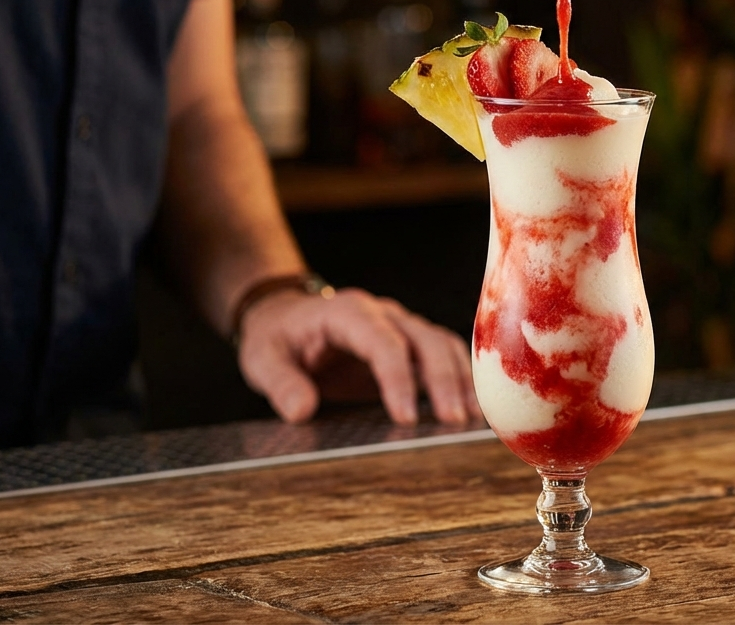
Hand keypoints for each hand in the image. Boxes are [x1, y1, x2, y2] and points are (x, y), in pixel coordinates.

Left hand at [237, 286, 479, 424]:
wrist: (286, 317)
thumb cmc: (277, 337)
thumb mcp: (262, 357)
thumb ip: (280, 382)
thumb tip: (301, 410)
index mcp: (348, 313)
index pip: (382, 342)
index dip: (397, 378)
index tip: (404, 417)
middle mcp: (384, 315)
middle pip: (426, 341)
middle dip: (443, 380)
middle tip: (453, 422)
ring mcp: (402, 328)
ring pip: (444, 346)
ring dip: (462, 381)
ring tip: (472, 420)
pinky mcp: (412, 347)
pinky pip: (446, 357)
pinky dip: (463, 381)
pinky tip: (472, 411)